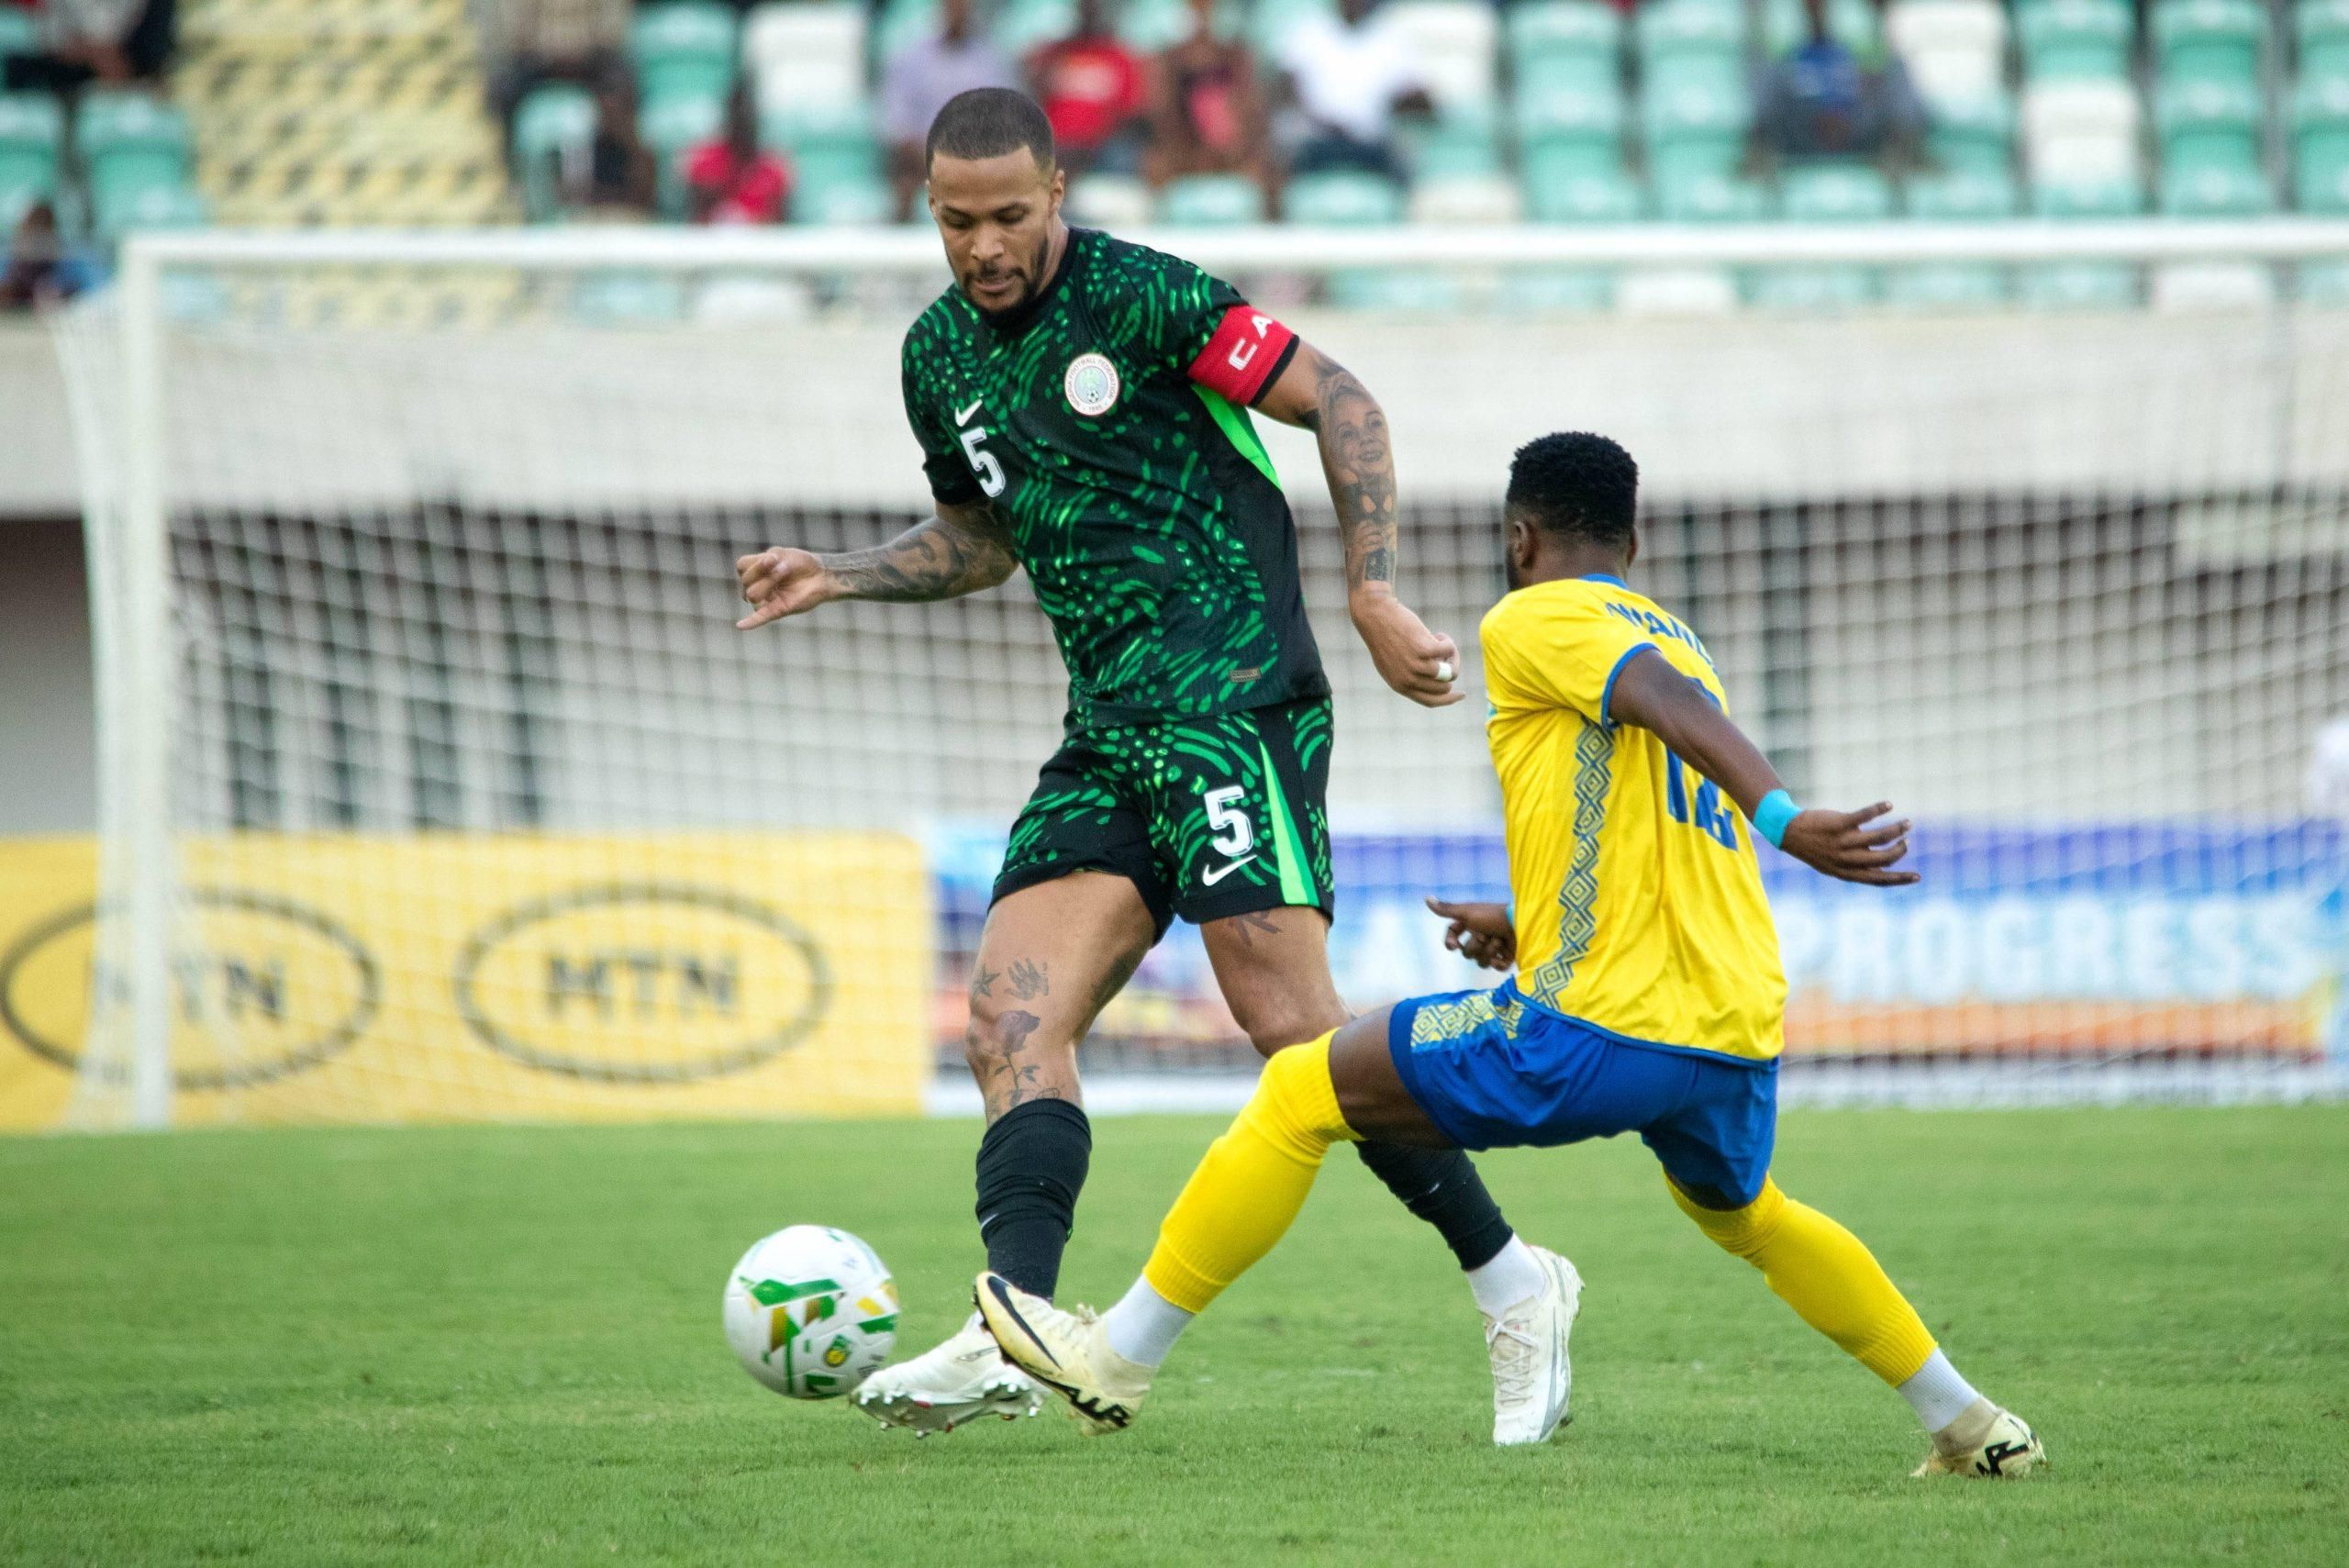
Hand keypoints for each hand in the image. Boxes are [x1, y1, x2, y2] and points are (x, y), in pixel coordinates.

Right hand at [735, 547, 839, 628]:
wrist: (820, 574)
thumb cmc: (801, 563)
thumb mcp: (782, 554)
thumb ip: (767, 561)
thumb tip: (764, 565)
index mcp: (754, 571)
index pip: (741, 566)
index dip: (756, 561)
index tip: (774, 557)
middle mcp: (757, 586)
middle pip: (746, 581)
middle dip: (765, 570)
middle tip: (785, 568)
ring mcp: (766, 599)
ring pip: (752, 595)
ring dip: (769, 581)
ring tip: (785, 574)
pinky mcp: (776, 610)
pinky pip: (760, 618)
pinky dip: (750, 622)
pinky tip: (741, 626)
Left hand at [1351, 591, 1462, 707]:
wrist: (1376, 615)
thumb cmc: (1385, 636)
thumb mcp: (1392, 663)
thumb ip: (1410, 676)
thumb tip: (1440, 679)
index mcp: (1400, 686)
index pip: (1430, 702)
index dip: (1449, 699)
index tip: (1461, 693)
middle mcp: (1408, 680)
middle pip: (1444, 687)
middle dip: (1450, 670)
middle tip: (1446, 654)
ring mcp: (1416, 666)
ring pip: (1449, 670)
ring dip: (1450, 654)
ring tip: (1439, 640)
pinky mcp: (1424, 649)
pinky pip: (1449, 651)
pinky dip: (1448, 642)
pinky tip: (1439, 634)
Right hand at [1425, 896, 1514, 971]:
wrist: (1521, 924)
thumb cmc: (1493, 916)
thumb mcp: (1468, 912)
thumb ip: (1447, 909)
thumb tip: (1426, 898)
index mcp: (1471, 924)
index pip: (1453, 936)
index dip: (1451, 942)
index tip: (1454, 946)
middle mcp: (1481, 936)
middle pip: (1467, 952)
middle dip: (1476, 945)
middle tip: (1487, 935)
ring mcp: (1494, 948)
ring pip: (1480, 961)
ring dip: (1489, 951)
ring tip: (1499, 942)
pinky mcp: (1506, 958)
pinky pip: (1496, 968)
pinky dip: (1498, 963)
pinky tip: (1503, 956)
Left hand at [1777, 802, 1919, 886]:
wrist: (1788, 832)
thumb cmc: (1815, 848)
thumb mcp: (1835, 864)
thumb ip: (1859, 863)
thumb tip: (1886, 862)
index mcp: (1846, 872)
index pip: (1878, 880)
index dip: (1900, 879)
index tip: (1918, 876)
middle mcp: (1845, 860)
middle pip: (1883, 859)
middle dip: (1900, 850)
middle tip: (1907, 840)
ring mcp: (1842, 842)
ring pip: (1879, 837)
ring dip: (1897, 829)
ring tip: (1907, 822)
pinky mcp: (1838, 824)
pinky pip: (1864, 816)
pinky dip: (1879, 809)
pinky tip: (1889, 804)